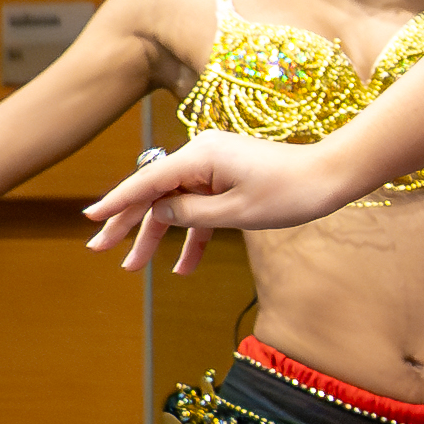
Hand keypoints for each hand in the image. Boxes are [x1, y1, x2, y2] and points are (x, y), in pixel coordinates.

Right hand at [84, 132, 344, 269]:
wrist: (332, 176)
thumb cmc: (290, 192)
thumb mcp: (237, 212)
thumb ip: (192, 214)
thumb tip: (160, 213)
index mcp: (199, 157)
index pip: (147, 182)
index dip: (117, 203)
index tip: (91, 219)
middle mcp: (201, 155)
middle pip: (155, 193)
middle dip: (129, 224)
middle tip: (100, 250)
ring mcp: (215, 166)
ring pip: (176, 204)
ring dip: (159, 236)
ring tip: (135, 268)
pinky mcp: (228, 178)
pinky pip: (202, 207)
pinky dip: (194, 234)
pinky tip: (184, 267)